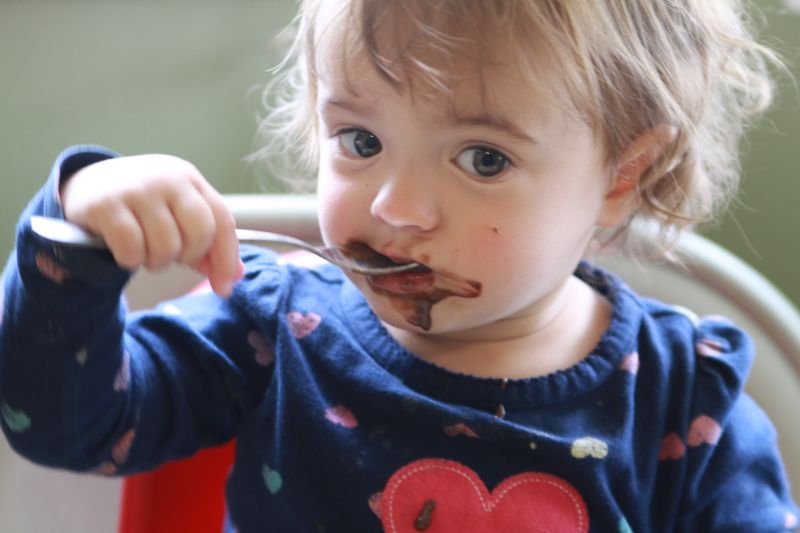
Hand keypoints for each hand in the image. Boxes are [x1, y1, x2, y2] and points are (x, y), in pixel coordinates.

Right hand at [60, 154, 242, 295]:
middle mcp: (167, 179)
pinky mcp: (106, 205)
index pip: (223, 220)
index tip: (224, 286)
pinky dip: (131, 260)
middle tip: (171, 256)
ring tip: (144, 250)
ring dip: (156, 261)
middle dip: (189, 256)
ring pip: (167, 246)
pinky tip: (124, 251)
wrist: (86, 185)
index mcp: (190, 179)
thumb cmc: (142, 205)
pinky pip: (133, 250)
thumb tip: (234, 275)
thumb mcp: (176, 213)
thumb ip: (206, 239)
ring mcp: (137, 189)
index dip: (227, 258)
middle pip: (200, 233)